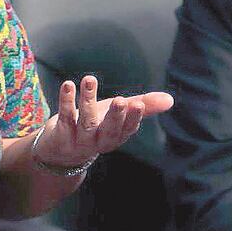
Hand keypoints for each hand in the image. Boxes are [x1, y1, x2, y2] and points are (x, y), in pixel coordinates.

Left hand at [33, 74, 173, 168]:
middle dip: (115, 116)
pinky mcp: (60, 135)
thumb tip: (170, 99)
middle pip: (109, 131)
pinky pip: (65, 117)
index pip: (127, 129)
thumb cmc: (96, 127)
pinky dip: (66, 101)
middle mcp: (99, 141)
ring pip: (86, 121)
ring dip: (88, 100)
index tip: (139, 104)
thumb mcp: (119, 116)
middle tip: (121, 100)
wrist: (61, 152)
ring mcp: (79, 140)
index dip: (133, 118)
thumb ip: (143, 107)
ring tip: (90, 79)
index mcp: (116, 136)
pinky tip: (68, 85)